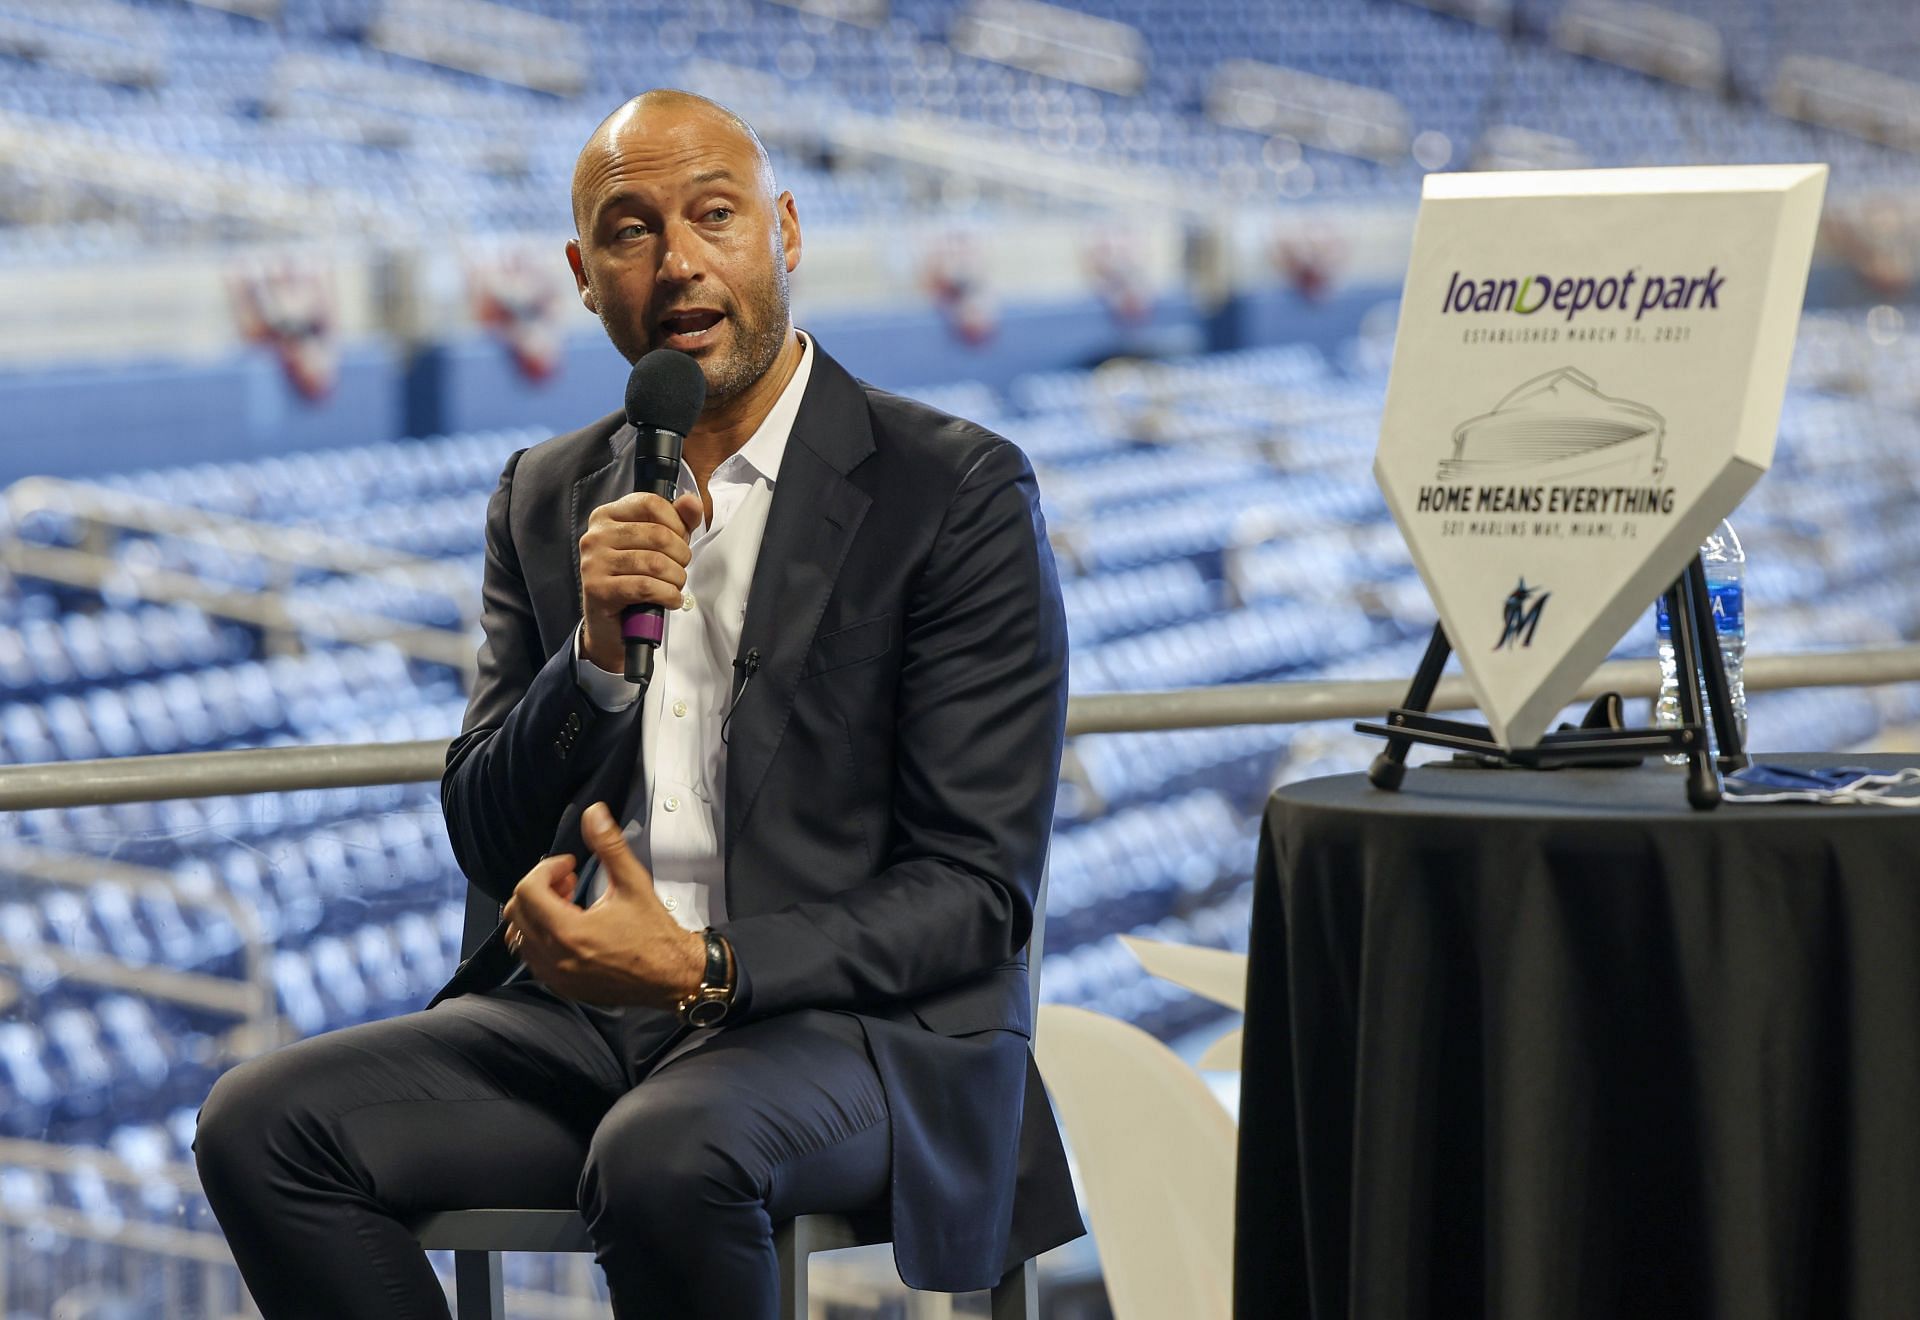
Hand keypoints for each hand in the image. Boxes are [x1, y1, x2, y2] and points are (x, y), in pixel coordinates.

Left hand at [501, 802, 706, 1007]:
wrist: (672, 975)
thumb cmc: (655, 933)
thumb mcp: (633, 883)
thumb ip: (609, 845)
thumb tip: (594, 814)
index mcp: (569, 931)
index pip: (527, 890)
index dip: (546, 869)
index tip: (570, 866)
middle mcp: (556, 957)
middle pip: (517, 912)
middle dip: (539, 888)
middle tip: (568, 882)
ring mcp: (556, 975)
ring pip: (519, 936)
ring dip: (536, 913)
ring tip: (567, 905)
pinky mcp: (562, 986)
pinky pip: (532, 957)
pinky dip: (541, 936)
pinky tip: (568, 927)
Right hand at [578, 490, 705, 673]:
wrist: (610, 625)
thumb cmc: (634, 578)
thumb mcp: (658, 544)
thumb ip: (678, 519)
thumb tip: (692, 501)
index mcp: (606, 516)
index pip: (650, 503)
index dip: (676, 523)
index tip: (680, 540)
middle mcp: (595, 535)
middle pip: (657, 534)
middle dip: (681, 555)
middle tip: (680, 569)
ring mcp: (593, 562)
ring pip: (654, 563)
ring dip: (676, 578)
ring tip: (675, 586)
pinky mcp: (598, 589)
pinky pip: (645, 587)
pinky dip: (668, 595)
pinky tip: (670, 600)